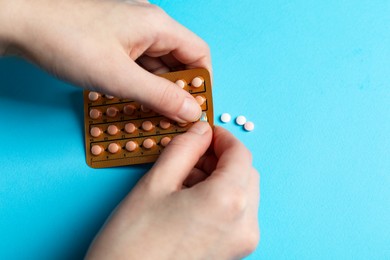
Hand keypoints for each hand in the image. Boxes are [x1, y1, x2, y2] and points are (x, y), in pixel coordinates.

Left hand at [0, 0, 210, 121]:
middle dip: (178, 91)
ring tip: (155, 116)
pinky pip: (139, 64)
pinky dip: (141, 83)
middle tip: (174, 119)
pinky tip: (136, 101)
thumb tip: (191, 111)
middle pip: (179, 61)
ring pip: (158, 65)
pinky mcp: (116, 40)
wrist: (22, 23)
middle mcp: (149, 25)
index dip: (202, 84)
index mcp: (158, 25)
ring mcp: (131, 31)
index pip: (199, 55)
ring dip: (158, 90)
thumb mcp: (119, 77)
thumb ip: (160, 96)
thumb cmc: (66, 41)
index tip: (196, 109)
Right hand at [85, 122, 259, 259]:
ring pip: (241, 193)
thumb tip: (201, 131)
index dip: (222, 137)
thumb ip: (184, 148)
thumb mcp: (155, 183)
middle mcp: (244, 224)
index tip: (206, 132)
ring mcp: (241, 242)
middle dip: (220, 158)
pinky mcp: (233, 253)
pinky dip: (219, 199)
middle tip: (190, 155)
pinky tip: (190, 200)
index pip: (240, 154)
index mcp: (228, 201)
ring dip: (219, 178)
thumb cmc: (133, 243)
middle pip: (245, 173)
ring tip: (183, 181)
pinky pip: (235, 214)